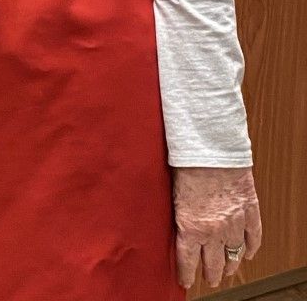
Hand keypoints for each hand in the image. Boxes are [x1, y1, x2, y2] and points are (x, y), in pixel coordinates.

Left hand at [173, 166, 261, 288]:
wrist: (210, 147)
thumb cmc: (186, 164)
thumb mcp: (173, 194)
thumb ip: (178, 215)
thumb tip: (175, 227)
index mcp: (190, 227)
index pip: (187, 261)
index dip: (186, 274)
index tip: (185, 280)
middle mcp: (213, 231)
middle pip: (214, 264)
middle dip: (211, 274)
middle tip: (210, 278)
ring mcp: (234, 223)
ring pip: (234, 255)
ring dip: (231, 265)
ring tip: (228, 270)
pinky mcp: (249, 211)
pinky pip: (253, 237)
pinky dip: (251, 248)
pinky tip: (247, 253)